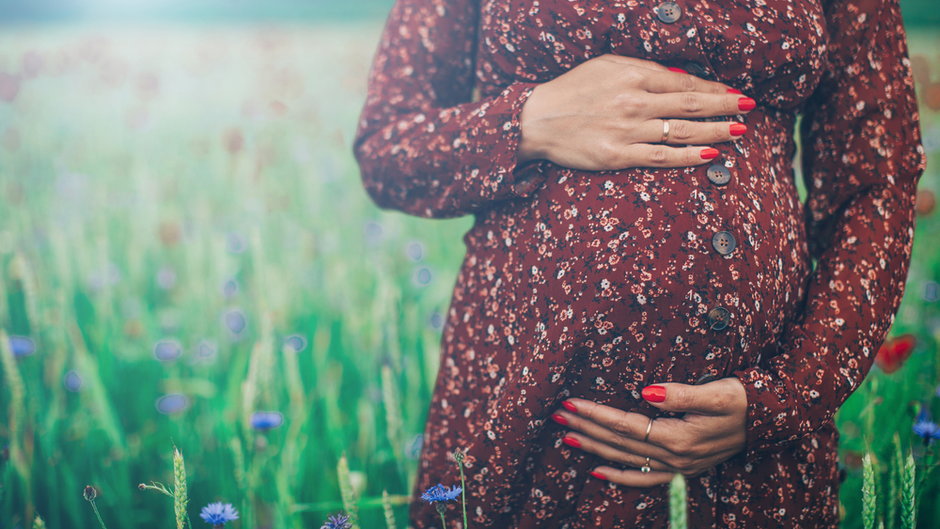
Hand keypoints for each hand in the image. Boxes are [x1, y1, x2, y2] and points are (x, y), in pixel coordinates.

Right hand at [517, 53, 753, 170]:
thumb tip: (680, 80)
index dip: (715, 89)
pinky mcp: (618, 156)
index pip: (686, 83)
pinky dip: (688, 156)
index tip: (736, 93)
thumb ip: (644, 70)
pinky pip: (661, 157)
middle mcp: (635, 102)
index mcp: (634, 75)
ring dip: (716, 132)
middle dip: (725, 107)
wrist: (536, 120)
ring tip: (739, 133)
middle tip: (750, 109)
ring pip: (682, 132)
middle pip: (692, 105)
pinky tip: (710, 155)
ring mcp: (627, 131)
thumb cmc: (572, 90)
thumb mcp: (607, 66)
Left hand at [550, 377, 747, 486]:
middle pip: (618, 442)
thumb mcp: (718, 392)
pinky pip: (644, 479)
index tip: (571, 401)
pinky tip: (598, 471)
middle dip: (586, 427)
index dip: (596, 413)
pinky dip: (620, 477)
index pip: (625, 424)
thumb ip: (681, 394)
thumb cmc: (743, 400)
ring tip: (566, 434)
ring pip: (625, 459)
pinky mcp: (682, 470)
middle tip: (557, 414)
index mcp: (678, 438)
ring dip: (593, 447)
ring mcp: (677, 468)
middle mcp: (674, 457)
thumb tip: (645, 391)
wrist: (769, 420)